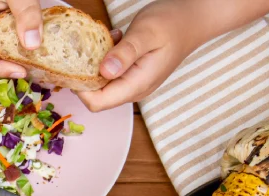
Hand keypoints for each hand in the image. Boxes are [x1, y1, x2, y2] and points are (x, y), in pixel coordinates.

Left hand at [79, 1, 202, 111]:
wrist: (191, 20)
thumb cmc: (172, 23)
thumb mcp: (146, 33)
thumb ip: (126, 53)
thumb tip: (104, 72)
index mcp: (136, 85)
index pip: (97, 102)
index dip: (81, 88)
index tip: (77, 65)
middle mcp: (133, 90)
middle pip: (95, 96)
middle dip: (86, 75)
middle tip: (93, 47)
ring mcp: (132, 84)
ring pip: (100, 84)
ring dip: (97, 64)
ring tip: (110, 42)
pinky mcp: (131, 75)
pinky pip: (108, 74)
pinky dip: (105, 59)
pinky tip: (115, 42)